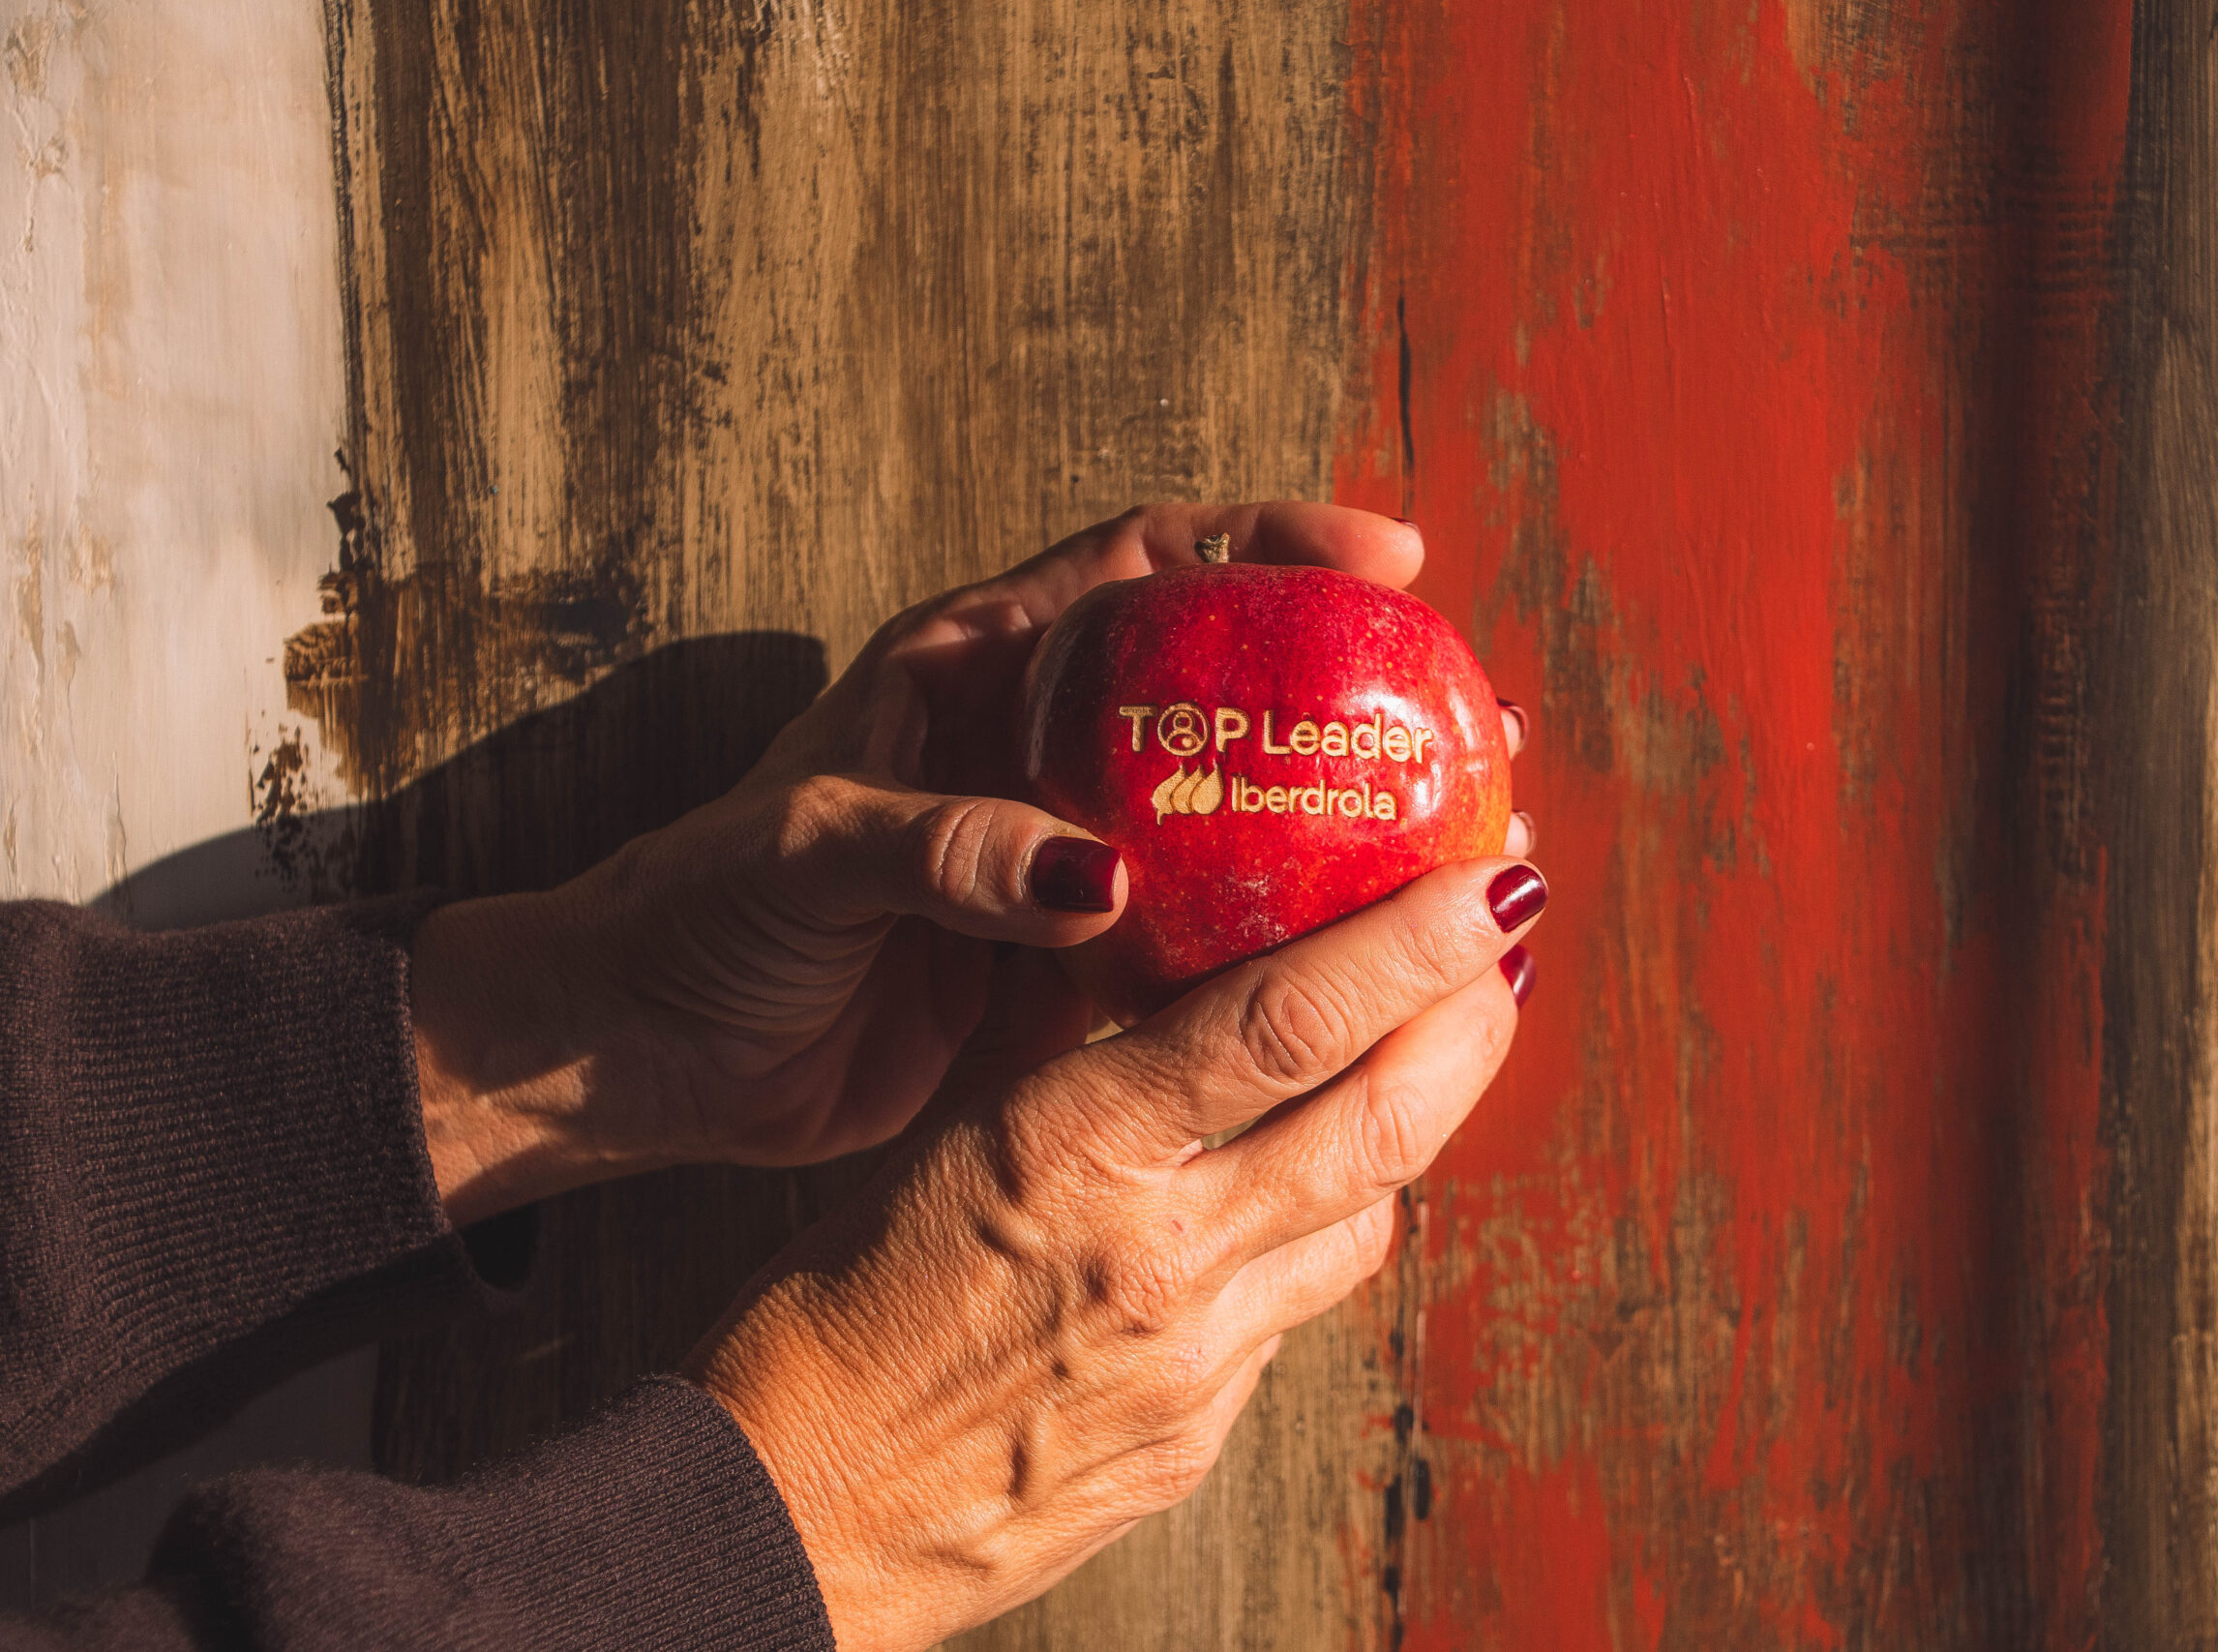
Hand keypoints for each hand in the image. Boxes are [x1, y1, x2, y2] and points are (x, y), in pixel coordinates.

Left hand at [409, 503, 1533, 1222]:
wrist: (639, 1053)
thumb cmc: (694, 917)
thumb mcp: (804, 855)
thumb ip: (941, 850)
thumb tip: (1099, 878)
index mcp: (973, 666)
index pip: (1146, 563)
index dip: (1267, 542)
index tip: (1388, 561)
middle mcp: (1036, 746)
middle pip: (1225, 688)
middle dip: (1350, 690)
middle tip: (1467, 718)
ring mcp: (1060, 859)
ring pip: (1229, 823)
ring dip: (1337, 828)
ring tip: (1460, 838)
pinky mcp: (1061, 971)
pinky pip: (1193, 946)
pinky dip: (1274, 951)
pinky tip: (1367, 971)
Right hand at [685, 853, 1547, 1651]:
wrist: (784, 1521)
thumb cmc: (824, 1321)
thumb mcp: (935, 1138)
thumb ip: (1049, 1034)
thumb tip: (1117, 920)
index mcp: (1074, 1154)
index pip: (1286, 1023)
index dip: (1414, 944)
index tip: (1498, 878)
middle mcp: (1161, 1259)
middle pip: (1382, 1124)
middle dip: (1472, 1024)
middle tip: (1513, 948)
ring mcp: (1196, 1365)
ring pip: (1361, 1220)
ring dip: (1407, 1129)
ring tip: (1423, 1053)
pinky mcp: (1199, 1440)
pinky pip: (1292, 1314)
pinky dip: (1312, 1238)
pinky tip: (1290, 1198)